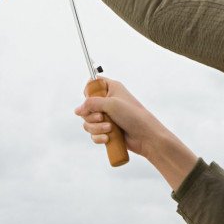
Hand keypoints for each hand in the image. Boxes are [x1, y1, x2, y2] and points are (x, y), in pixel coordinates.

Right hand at [76, 78, 197, 190]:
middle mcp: (108, 101)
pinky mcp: (107, 130)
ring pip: (88, 122)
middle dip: (91, 115)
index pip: (93, 84)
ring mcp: (107, 117)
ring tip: (109, 129)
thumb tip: (77, 110)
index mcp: (111, 88)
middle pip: (86, 106)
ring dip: (96, 128)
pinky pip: (93, 134)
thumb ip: (92, 103)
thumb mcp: (111, 104)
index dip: (89, 91)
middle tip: (102, 117)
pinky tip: (107, 139)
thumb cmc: (133, 115)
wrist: (146, 136)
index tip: (91, 99)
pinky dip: (98, 137)